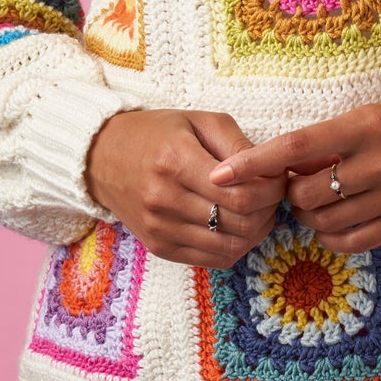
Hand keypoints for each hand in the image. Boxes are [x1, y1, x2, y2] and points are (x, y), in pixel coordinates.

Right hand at [85, 110, 286, 267]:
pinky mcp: (160, 248)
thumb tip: (271, 171)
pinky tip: (237, 225)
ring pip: (231, 246)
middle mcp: (165, 200)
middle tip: (272, 194)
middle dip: (268, 210)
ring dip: (256, 230)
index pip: (241, 194)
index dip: (271, 189)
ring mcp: (160, 229)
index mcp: (175, 161)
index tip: (278, 177)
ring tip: (258, 209)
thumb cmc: (157, 133)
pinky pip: (213, 260)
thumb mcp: (199, 120)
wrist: (102, 158)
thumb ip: (237, 144)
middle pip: (240, 223)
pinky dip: (235, 246)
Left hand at [208, 89, 380, 252]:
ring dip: (309, 215)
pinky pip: (353, 241)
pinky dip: (333, 235)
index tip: (221, 175)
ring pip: (325, 221)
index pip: (297, 147)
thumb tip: (289, 164)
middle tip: (295, 183)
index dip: (254, 164)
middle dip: (288, 193)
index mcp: (368, 124)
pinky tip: (336, 221)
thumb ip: (337, 137)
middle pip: (305, 193)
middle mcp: (379, 161)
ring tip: (319, 200)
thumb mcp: (380, 111)